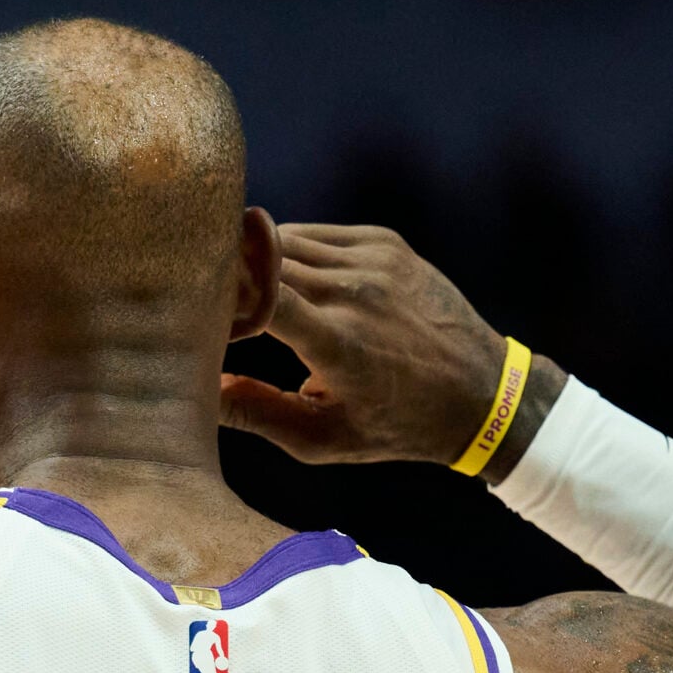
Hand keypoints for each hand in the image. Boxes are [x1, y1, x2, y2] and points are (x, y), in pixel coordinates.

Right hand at [218, 225, 511, 465]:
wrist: (481, 392)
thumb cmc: (396, 426)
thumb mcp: (322, 438)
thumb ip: (257, 414)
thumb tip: (202, 387)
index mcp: (337, 342)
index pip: (258, 293)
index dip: (217, 296)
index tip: (191, 313)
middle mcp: (355, 292)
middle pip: (261, 262)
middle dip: (228, 280)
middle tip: (201, 305)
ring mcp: (372, 259)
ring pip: (283, 241)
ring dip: (255, 264)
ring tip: (238, 293)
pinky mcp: (384, 242)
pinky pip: (314, 234)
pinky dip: (289, 252)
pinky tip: (284, 280)